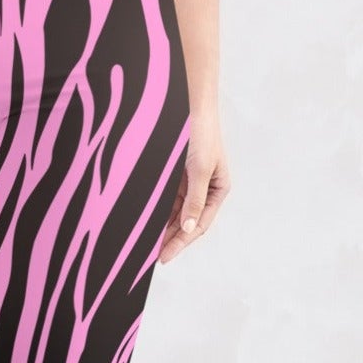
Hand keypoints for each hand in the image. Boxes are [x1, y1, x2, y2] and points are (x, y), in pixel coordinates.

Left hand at [158, 103, 228, 263]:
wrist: (189, 104)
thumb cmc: (201, 133)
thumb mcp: (200, 169)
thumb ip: (195, 199)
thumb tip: (189, 227)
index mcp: (218, 189)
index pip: (199, 224)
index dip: (181, 242)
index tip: (164, 256)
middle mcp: (204, 190)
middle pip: (186, 222)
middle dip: (170, 239)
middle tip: (151, 257)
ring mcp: (188, 183)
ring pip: (174, 213)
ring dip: (162, 229)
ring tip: (144, 246)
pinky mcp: (174, 176)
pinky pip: (164, 200)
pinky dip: (156, 213)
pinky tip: (145, 224)